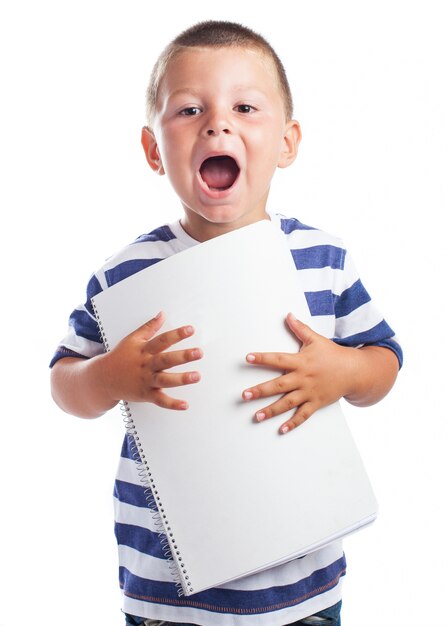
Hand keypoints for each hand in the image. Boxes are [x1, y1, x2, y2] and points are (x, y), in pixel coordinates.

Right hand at [99, 311, 202, 409]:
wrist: (103, 379)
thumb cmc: (120, 357)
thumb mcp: (132, 339)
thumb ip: (149, 327)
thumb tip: (162, 314)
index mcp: (144, 350)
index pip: (162, 340)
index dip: (176, 334)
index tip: (191, 329)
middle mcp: (146, 365)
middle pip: (166, 360)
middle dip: (183, 356)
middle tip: (199, 353)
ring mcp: (146, 381)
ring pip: (165, 380)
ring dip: (181, 379)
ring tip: (197, 376)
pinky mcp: (146, 395)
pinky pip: (160, 400)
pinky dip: (172, 404)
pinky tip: (185, 405)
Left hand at [242, 313, 354, 433]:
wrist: (355, 371)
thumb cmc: (333, 354)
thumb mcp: (316, 339)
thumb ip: (300, 329)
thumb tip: (288, 315)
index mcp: (301, 361)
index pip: (278, 359)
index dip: (262, 358)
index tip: (248, 358)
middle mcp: (303, 378)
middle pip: (279, 385)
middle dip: (260, 391)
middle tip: (244, 395)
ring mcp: (309, 392)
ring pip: (288, 403)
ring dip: (271, 410)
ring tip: (256, 416)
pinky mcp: (316, 403)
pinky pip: (303, 415)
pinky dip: (293, 423)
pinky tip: (281, 430)